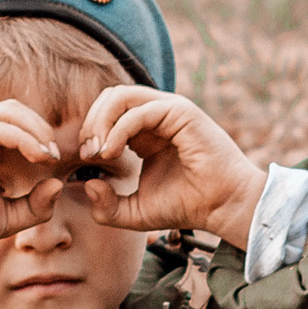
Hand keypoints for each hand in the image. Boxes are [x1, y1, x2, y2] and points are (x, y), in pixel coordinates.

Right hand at [0, 99, 70, 257]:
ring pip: (7, 112)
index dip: (39, 136)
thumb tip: (58, 184)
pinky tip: (38, 157)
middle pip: (13, 110)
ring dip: (35, 129)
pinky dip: (25, 138)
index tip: (54, 161)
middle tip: (54, 155)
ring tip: (48, 154)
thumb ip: (36, 204)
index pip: (15, 122)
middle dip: (40, 127)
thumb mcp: (10, 216)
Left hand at [76, 87, 267, 243]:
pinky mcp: (180, 112)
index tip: (85, 160)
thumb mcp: (136, 213)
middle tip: (87, 153)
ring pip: (120, 96)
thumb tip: (87, 184)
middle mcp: (157, 116)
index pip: (107, 113)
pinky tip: (111, 151)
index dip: (90, 132)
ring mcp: (169, 111)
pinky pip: (137, 111)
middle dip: (91, 122)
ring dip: (100, 121)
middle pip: (109, 97)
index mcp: (146, 133)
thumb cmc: (187, 207)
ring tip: (97, 150)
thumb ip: (108, 206)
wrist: (222, 207)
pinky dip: (117, 129)